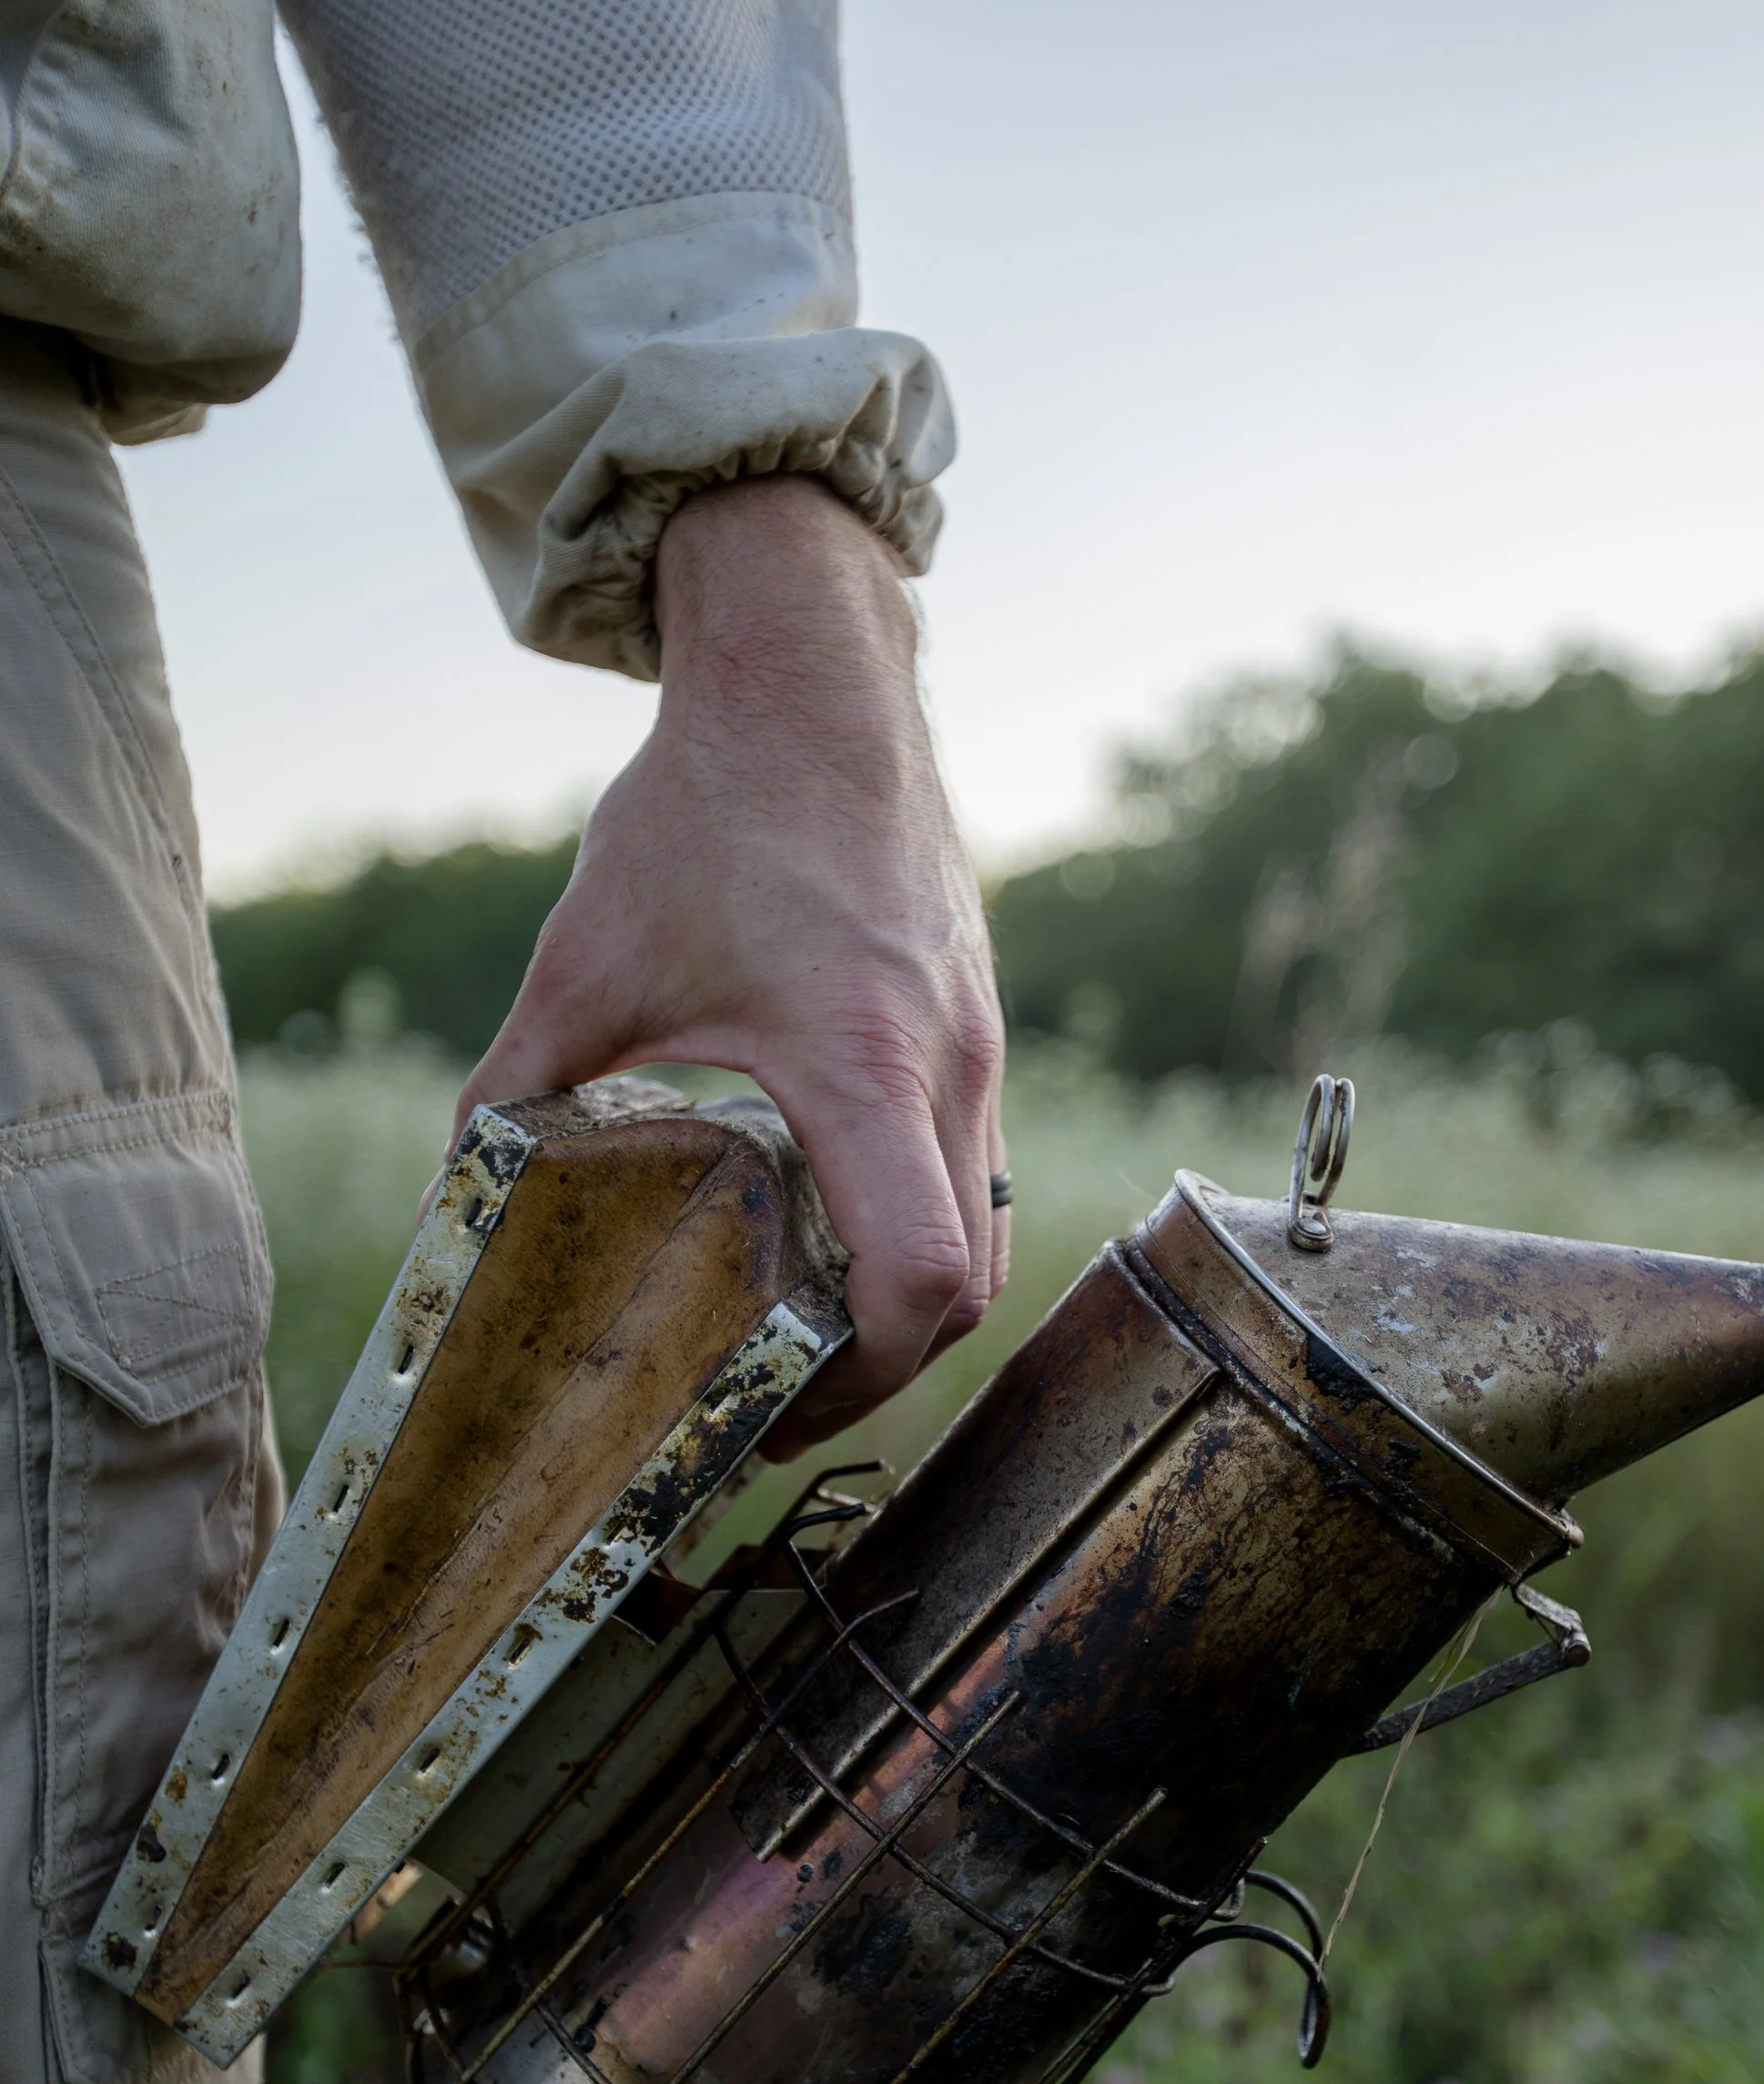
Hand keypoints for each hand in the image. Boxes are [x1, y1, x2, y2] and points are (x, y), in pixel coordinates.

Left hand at [454, 474, 1007, 1455]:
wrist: (810, 680)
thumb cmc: (709, 809)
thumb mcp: (587, 959)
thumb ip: (515, 1088)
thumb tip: (452, 1193)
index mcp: (865, 1062)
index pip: (927, 1278)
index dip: (866, 1378)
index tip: (775, 1403)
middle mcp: (951, 1063)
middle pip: (974, 1286)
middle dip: (885, 1367)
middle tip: (780, 1396)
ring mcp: (982, 1041)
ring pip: (991, 1227)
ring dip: (911, 1297)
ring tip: (807, 1327)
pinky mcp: (978, 1018)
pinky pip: (977, 1161)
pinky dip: (919, 1217)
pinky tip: (828, 1215)